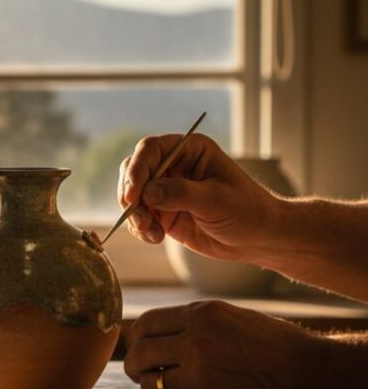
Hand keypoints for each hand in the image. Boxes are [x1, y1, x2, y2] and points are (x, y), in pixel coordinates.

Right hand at [117, 133, 278, 261]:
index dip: (137, 169)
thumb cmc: (247, 210)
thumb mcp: (217, 200)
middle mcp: (173, 166)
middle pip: (134, 171)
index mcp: (190, 150)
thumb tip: (147, 193)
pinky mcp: (163, 212)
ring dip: (135, 215)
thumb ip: (182, 193)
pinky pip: (139, 216)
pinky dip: (141, 229)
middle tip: (140, 218)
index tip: (132, 195)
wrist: (259, 238)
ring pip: (131, 195)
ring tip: (151, 233)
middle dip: (131, 195)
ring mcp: (166, 190)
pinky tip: (156, 238)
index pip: (150, 149)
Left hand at [124, 300, 328, 388]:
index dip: (136, 338)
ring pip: (151, 385)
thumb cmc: (273, 344)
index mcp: (201, 315)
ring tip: (170, 388)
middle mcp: (196, 342)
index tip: (138, 347)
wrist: (312, 376)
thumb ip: (191, 322)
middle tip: (140, 371)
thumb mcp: (230, 316)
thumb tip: (147, 333)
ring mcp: (201, 376)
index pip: (146, 323)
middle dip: (134, 365)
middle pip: (139, 354)